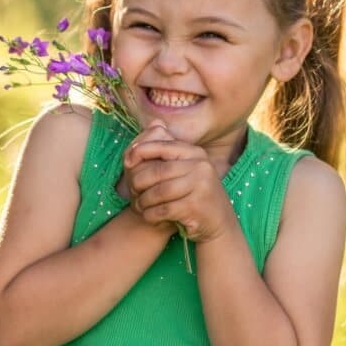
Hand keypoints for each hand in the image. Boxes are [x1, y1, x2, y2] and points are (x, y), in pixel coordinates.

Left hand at [123, 127, 235, 243]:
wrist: (218, 222)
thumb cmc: (194, 193)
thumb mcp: (185, 168)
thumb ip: (167, 149)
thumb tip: (153, 124)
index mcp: (195, 153)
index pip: (162, 145)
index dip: (140, 151)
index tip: (127, 162)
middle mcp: (201, 166)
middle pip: (158, 171)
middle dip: (138, 182)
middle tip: (132, 192)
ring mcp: (201, 186)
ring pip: (159, 192)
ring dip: (144, 201)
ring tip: (140, 206)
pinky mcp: (196, 207)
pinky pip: (163, 210)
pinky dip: (151, 215)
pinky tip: (150, 216)